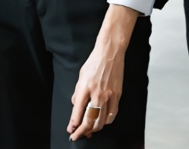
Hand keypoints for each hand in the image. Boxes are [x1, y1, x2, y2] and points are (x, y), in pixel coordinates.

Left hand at [67, 4, 137, 140]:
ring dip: (94, 129)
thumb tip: (77, 106)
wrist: (110, 52)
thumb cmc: (94, 62)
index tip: (71, 130)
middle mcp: (96, 94)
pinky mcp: (117, 95)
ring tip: (89, 131)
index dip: (73, 125)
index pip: (77, 113)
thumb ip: (78, 92)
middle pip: (89, 120)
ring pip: (101, 121)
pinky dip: (106, 121)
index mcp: (84, 88)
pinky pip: (112, 114)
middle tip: (77, 135)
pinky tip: (102, 122)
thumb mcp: (81, 76)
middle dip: (82, 132)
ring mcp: (108, 96)